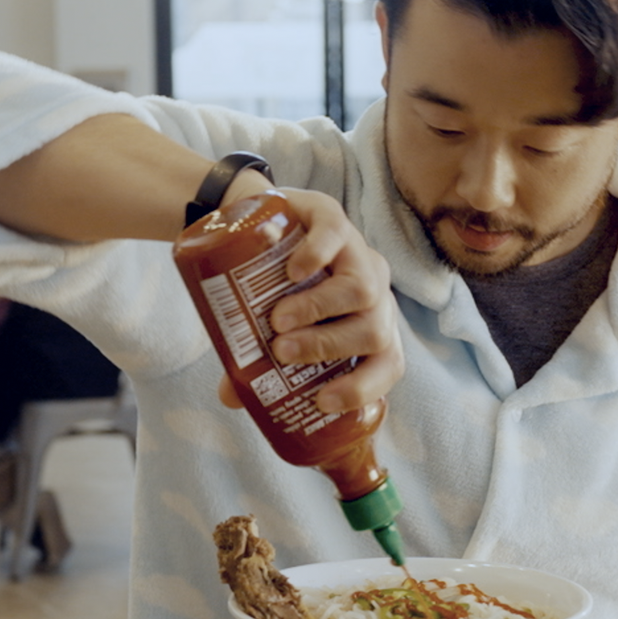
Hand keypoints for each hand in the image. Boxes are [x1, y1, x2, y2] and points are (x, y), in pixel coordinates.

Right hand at [211, 182, 404, 417]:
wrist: (254, 226)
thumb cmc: (271, 290)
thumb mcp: (265, 329)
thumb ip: (255, 365)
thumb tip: (229, 398)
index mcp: (369, 324)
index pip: (388, 363)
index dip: (363, 388)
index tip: (321, 402)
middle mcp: (374, 291)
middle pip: (374, 330)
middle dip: (328, 346)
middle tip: (281, 351)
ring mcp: (357, 252)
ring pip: (363, 288)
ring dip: (320, 309)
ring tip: (277, 320)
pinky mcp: (332, 216)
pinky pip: (337, 235)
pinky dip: (317, 255)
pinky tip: (292, 271)